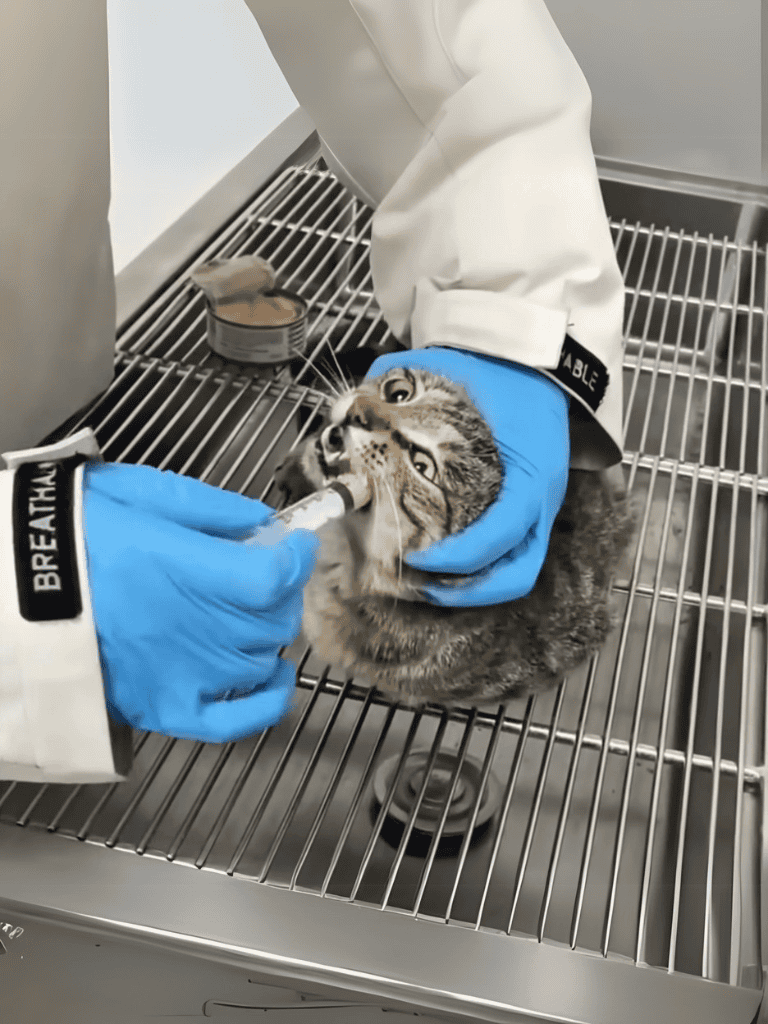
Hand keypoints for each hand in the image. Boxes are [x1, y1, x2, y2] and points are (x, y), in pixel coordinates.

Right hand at [82, 463, 318, 741]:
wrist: (21, 584)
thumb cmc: (80, 534)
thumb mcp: (147, 495)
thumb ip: (214, 509)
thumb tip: (263, 523)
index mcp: (186, 571)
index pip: (273, 578)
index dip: (296, 559)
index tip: (296, 545)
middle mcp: (193, 628)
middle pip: (274, 621)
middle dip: (281, 594)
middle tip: (266, 577)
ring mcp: (183, 675)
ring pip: (262, 660)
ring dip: (267, 636)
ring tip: (251, 616)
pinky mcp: (165, 708)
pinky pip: (237, 720)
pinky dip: (267, 703)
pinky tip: (273, 679)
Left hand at [365, 347, 569, 605]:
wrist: (536, 354)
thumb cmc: (497, 366)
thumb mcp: (447, 370)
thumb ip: (393, 389)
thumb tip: (346, 412)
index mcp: (531, 467)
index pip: (503, 531)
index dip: (460, 556)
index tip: (417, 557)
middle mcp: (543, 496)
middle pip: (518, 570)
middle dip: (467, 588)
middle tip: (420, 581)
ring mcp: (544, 505)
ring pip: (519, 571)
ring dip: (475, 586)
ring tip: (430, 582)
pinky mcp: (535, 508)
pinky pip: (517, 555)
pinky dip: (483, 569)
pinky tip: (447, 562)